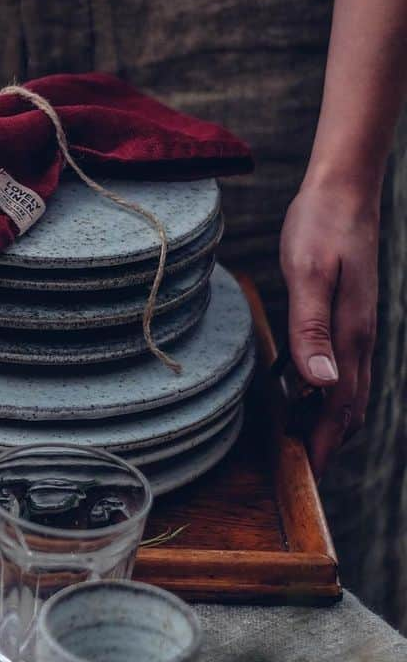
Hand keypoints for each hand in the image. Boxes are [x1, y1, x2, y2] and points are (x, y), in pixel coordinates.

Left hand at [280, 173, 379, 475]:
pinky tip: (301, 385)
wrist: (343, 189)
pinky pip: (340, 361)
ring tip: (302, 437)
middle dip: (329, 437)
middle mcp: (359, 336)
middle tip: (304, 468)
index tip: (307, 472)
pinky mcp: (348, 311)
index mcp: (351, 334)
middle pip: (349, 402)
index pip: (339, 403)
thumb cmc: (321, 228)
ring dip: (328, 414)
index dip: (324, 439)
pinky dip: (324, 384)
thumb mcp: (309, 276)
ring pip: (348, 384)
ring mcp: (357, 324)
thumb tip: (320, 383)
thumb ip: (311, 330)